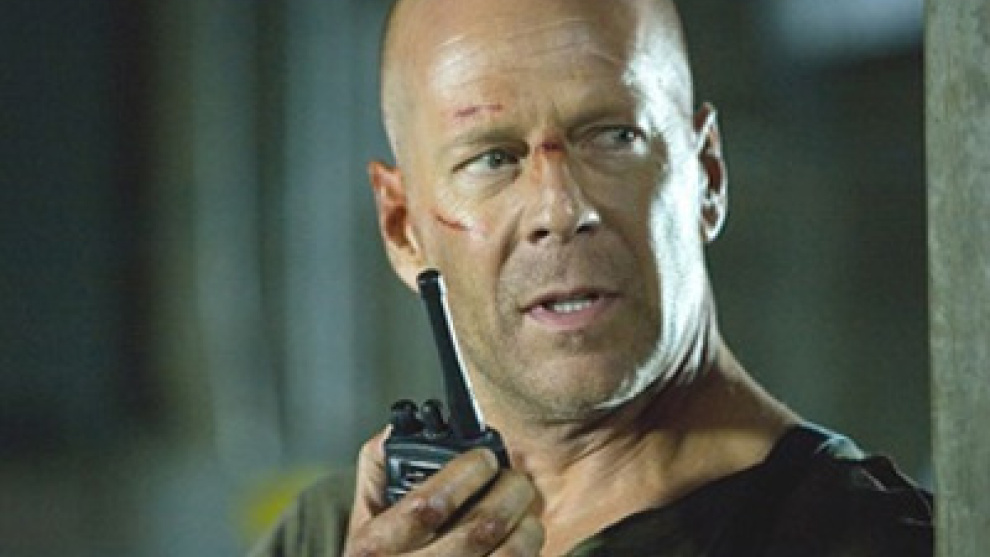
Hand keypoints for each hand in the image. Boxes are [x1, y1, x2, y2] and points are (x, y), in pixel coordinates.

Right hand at [343, 431, 543, 555]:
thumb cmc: (381, 554)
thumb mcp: (366, 516)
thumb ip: (379, 468)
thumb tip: (395, 431)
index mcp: (375, 547)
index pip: (425, 506)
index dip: (464, 474)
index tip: (483, 458)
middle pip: (478, 530)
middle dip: (508, 492)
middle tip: (514, 478)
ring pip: (507, 556)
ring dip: (526, 525)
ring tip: (524, 509)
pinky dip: (528, 551)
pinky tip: (522, 539)